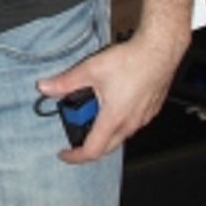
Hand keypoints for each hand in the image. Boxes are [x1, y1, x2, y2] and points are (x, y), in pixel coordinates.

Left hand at [36, 25, 189, 162]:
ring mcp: (143, 118)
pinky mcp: (151, 110)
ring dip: (104, 130)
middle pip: (107, 147)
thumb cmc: (131, 60)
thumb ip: (66, 82)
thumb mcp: (90, 70)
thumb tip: (45, 88)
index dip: (75, 156)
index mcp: (114, 118)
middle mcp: (131, 123)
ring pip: (120, 135)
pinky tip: (112, 102)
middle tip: (75, 133)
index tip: (65, 154)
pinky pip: (132, 124)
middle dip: (88, 145)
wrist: (160, 49)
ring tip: (93, 110)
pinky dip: (118, 120)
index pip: (92, 150)